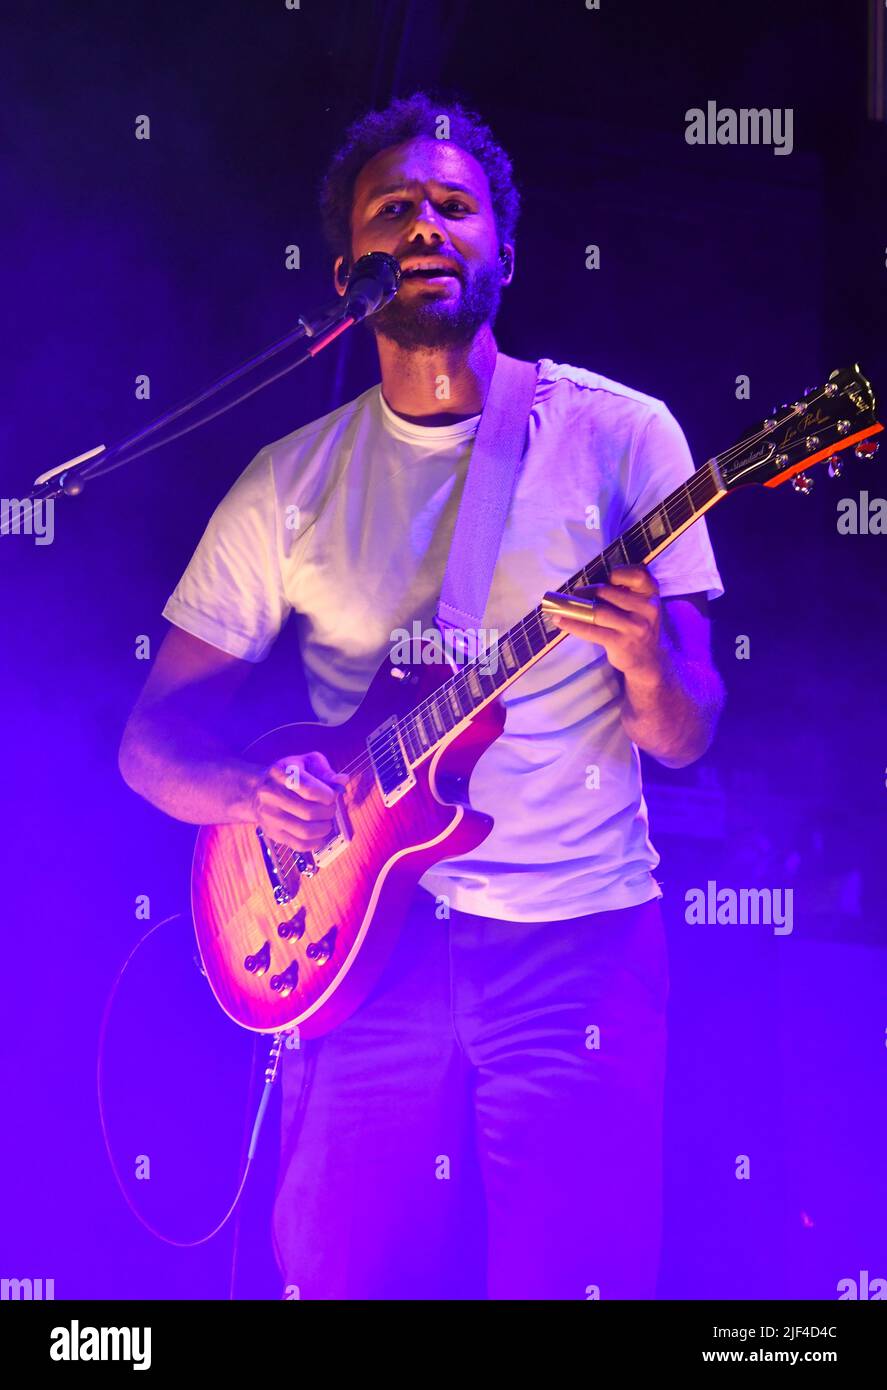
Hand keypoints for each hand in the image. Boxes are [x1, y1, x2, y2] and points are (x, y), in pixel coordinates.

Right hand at [249, 750, 347, 851]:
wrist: (257, 791)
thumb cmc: (287, 774)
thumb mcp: (306, 762)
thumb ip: (326, 771)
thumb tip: (342, 781)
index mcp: (281, 773)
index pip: (310, 790)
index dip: (329, 795)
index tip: (332, 795)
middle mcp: (271, 795)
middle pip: (310, 812)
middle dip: (328, 812)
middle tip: (330, 808)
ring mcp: (270, 816)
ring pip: (306, 831)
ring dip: (324, 828)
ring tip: (325, 820)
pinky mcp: (273, 833)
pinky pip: (299, 845)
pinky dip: (316, 842)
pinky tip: (318, 832)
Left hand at [550, 565, 668, 683]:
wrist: (649, 659)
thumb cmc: (637, 625)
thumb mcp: (641, 605)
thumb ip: (625, 592)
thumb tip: (585, 588)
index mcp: (651, 594)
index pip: (637, 574)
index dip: (619, 574)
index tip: (608, 580)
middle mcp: (647, 608)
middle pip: (608, 592)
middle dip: (587, 592)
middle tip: (576, 595)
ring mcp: (634, 627)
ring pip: (598, 611)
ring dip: (576, 608)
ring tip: (564, 607)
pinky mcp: (621, 642)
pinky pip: (591, 630)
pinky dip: (572, 624)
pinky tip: (561, 621)